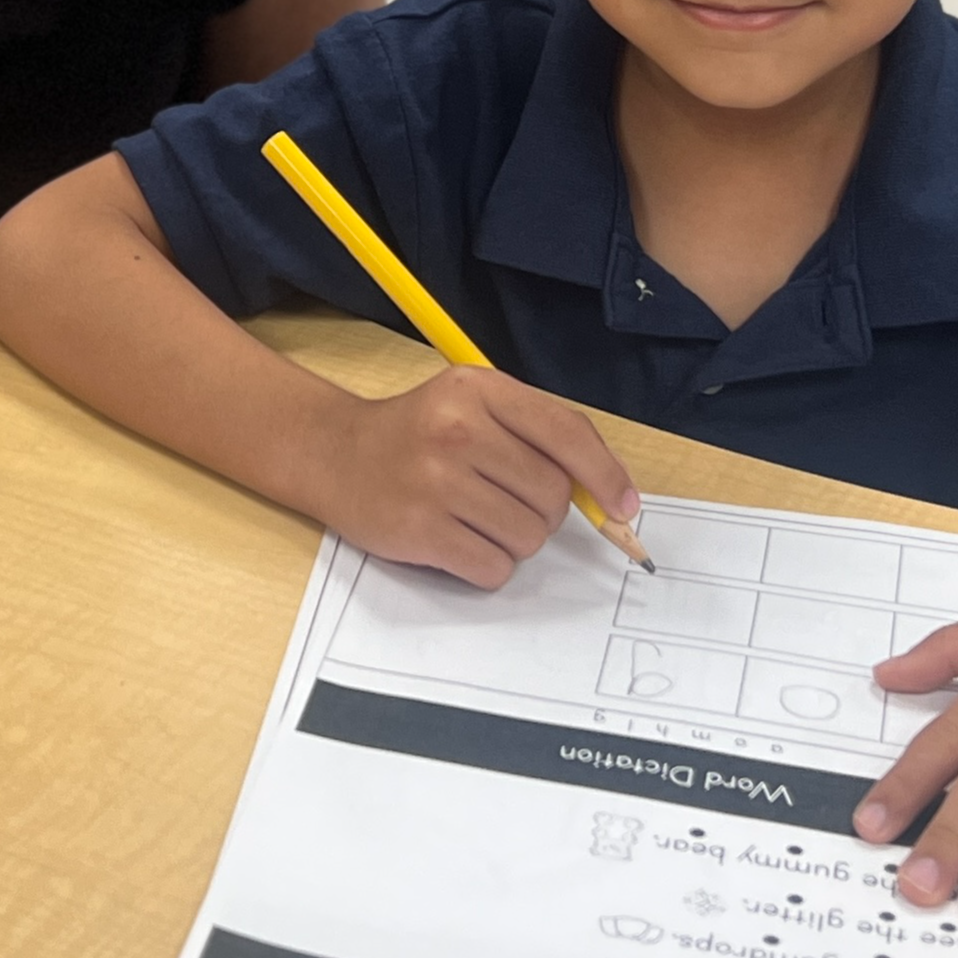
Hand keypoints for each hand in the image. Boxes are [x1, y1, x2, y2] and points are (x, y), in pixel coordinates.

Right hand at [302, 366, 640, 587]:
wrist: (334, 454)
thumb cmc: (418, 432)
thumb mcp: (474, 406)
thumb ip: (540, 436)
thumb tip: (614, 499)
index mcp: (478, 389)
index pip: (567, 434)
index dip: (606, 476)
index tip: (624, 507)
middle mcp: (457, 430)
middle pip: (552, 496)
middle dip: (541, 510)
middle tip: (501, 498)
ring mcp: (435, 481)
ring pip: (527, 538)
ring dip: (513, 540)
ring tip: (474, 517)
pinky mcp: (420, 530)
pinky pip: (494, 568)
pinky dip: (487, 565)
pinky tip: (457, 539)